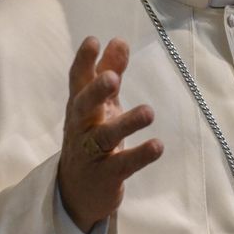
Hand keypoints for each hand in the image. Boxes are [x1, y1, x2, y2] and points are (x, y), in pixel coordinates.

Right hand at [58, 37, 163, 231]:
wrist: (77, 193)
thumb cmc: (91, 138)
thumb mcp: (100, 105)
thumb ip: (109, 73)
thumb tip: (119, 40)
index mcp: (80, 107)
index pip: (78, 81)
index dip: (83, 61)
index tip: (93, 40)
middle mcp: (81, 127)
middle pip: (84, 107)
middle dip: (96, 92)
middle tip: (112, 79)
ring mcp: (91, 153)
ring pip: (104, 137)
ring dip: (126, 124)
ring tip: (148, 112)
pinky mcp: (106, 176)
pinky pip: (123, 165)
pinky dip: (140, 155)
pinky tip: (157, 146)